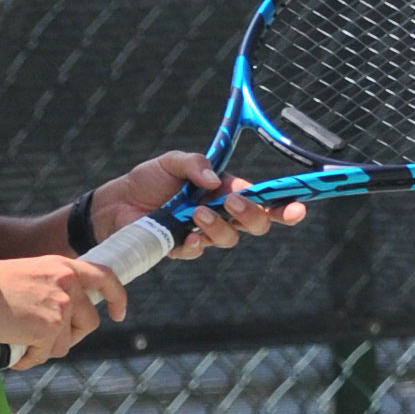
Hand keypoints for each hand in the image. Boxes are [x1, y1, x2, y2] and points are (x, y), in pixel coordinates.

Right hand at [0, 252, 127, 372]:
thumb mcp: (33, 273)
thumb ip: (54, 287)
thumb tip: (66, 316)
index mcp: (64, 267)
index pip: (105, 277)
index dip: (116, 297)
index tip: (117, 313)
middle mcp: (68, 284)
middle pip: (88, 323)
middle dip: (69, 336)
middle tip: (45, 338)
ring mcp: (60, 307)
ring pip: (64, 344)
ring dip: (44, 348)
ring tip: (20, 339)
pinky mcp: (48, 328)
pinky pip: (44, 355)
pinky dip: (28, 358)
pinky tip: (14, 349)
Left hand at [95, 152, 308, 257]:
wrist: (116, 202)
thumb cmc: (148, 180)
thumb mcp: (171, 161)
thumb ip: (195, 164)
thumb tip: (212, 180)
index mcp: (225, 190)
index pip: (262, 199)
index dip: (283, 205)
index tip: (297, 207)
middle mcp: (220, 214)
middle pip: (255, 224)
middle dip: (251, 215)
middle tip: (231, 202)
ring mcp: (202, 233)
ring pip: (229, 239)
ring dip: (218, 227)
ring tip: (196, 213)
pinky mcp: (182, 248)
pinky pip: (197, 252)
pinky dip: (194, 244)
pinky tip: (185, 236)